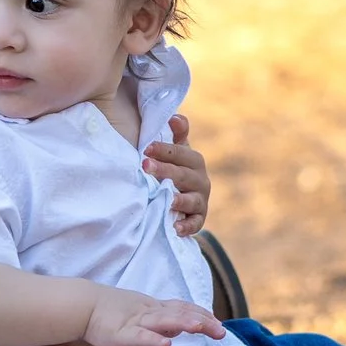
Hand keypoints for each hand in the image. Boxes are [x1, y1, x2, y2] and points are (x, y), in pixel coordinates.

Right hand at [82, 287, 224, 345]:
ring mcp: (135, 322)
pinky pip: (139, 336)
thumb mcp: (135, 320)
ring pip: (163, 321)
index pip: (181, 308)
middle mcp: (147, 312)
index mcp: (151, 309)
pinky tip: (166, 344)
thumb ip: (153, 329)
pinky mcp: (120, 333)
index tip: (217, 322)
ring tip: (203, 328)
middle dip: (202, 321)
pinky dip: (153, 339)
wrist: (80, 305)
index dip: (200, 314)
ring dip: (184, 323)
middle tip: (221, 331)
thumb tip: (169, 340)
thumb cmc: (105, 316)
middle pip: (179, 314)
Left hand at [144, 113, 210, 236]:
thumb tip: (174, 117)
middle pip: (184, 175)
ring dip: (180, 199)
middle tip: (145, 166)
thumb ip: (175, 135)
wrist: (181, 198)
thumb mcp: (174, 152)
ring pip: (192, 200)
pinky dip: (187, 226)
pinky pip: (195, 224)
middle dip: (166, 170)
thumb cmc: (174, 169)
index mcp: (193, 161)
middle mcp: (200, 180)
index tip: (146, 148)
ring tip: (168, 199)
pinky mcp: (198, 219)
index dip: (165, 150)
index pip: (182, 153)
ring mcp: (200, 200)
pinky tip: (175, 228)